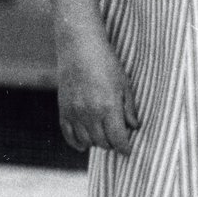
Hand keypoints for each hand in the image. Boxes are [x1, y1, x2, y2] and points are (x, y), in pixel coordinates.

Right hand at [56, 26, 140, 153]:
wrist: (79, 46)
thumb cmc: (106, 62)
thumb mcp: (124, 83)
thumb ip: (129, 108)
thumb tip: (134, 127)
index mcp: (108, 107)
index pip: (118, 140)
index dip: (125, 148)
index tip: (129, 150)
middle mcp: (90, 113)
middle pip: (103, 143)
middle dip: (112, 144)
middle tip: (117, 139)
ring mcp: (74, 112)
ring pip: (87, 141)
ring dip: (97, 142)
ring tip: (103, 136)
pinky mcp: (63, 109)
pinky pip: (68, 135)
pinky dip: (77, 143)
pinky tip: (84, 145)